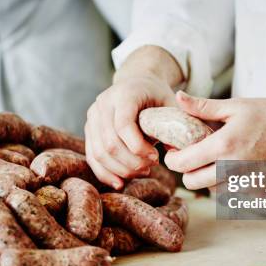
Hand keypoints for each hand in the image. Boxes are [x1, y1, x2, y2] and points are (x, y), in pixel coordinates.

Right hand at [85, 46, 183, 188]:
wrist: (137, 82)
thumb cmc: (156, 95)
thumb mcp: (170, 103)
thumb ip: (175, 124)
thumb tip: (176, 153)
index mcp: (124, 94)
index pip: (123, 125)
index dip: (138, 147)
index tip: (156, 158)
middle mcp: (103, 104)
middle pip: (110, 143)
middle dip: (131, 162)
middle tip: (150, 168)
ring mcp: (93, 117)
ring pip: (99, 153)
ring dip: (121, 170)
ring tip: (141, 172)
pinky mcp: (89, 131)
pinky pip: (92, 157)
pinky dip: (105, 173)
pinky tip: (120, 183)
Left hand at [165, 91, 265, 189]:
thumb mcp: (237, 107)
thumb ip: (203, 107)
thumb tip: (178, 97)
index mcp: (224, 147)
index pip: (183, 164)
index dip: (172, 159)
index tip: (174, 152)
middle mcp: (233, 170)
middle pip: (193, 183)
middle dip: (187, 172)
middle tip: (194, 157)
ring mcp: (247, 186)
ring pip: (213, 190)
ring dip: (210, 178)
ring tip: (219, 159)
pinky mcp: (260, 194)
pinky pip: (234, 194)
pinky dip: (231, 183)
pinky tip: (241, 165)